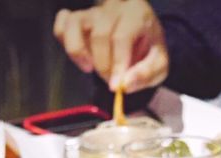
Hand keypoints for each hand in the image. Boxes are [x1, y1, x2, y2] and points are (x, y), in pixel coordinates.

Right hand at [53, 0, 167, 91]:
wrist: (140, 34)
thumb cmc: (148, 49)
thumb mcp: (159, 64)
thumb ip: (146, 74)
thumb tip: (124, 85)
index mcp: (136, 14)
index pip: (121, 37)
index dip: (117, 64)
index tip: (115, 85)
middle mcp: (113, 8)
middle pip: (100, 34)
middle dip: (103, 64)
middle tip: (109, 79)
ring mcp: (92, 11)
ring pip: (74, 24)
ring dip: (79, 52)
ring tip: (88, 67)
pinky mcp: (77, 18)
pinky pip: (61, 25)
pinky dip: (65, 42)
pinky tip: (80, 56)